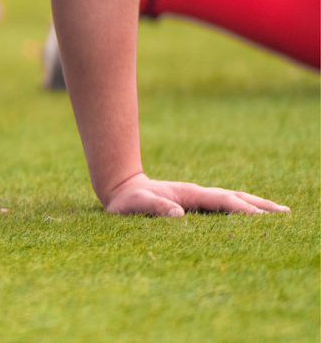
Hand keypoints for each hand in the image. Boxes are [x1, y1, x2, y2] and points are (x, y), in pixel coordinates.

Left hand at [104, 173, 289, 216]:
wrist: (121, 188)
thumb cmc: (127, 200)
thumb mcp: (135, 205)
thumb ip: (154, 208)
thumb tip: (177, 215)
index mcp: (189, 194)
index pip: (222, 201)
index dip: (241, 209)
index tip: (262, 218)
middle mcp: (198, 194)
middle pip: (235, 197)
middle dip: (259, 206)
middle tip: (285, 214)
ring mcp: (198, 198)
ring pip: (232, 199)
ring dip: (255, 206)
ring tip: (279, 213)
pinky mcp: (196, 204)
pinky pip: (224, 206)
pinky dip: (242, 209)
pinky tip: (252, 217)